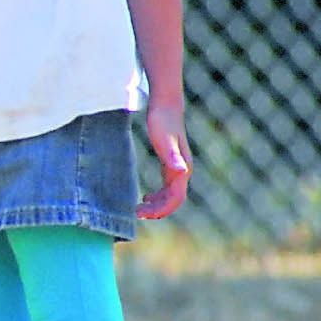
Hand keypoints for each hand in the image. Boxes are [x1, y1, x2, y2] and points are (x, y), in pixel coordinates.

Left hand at [138, 98, 190, 218]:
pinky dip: (157, 196)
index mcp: (182, 169)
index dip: (161, 210)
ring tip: (139, 210)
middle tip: (137, 214)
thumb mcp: (163, 140)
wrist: (165, 106)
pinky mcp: (170, 164)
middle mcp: (182, 170)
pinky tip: (145, 197)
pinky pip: (167, 187)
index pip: (175, 199)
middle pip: (173, 200)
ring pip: (170, 195)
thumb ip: (172, 156)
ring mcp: (177, 168)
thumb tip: (182, 172)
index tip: (143, 214)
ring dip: (157, 205)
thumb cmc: (162, 121)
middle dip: (157, 211)